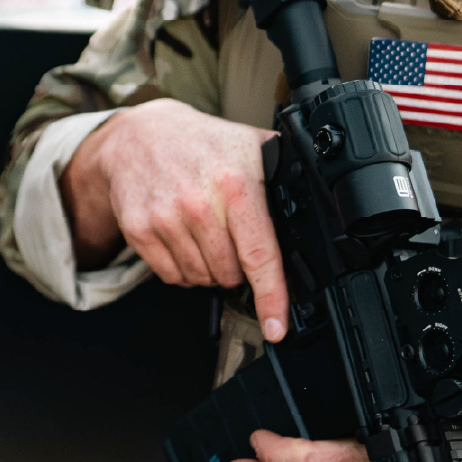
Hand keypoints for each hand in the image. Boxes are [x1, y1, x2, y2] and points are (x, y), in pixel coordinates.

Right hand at [60, 99, 287, 340]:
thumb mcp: (251, 146)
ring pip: (201, 278)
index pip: (259, 255)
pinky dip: (183, 269)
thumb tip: (323, 203)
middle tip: (230, 235)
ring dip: (209, 268)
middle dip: (236, 267)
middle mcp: (199, 204)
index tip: (277, 327)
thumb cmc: (203, 143)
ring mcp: (165, 218)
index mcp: (236, 185)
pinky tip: (184, 238)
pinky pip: (172, 276)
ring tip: (206, 232)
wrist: (139, 134)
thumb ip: (286, 174)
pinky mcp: (139, 230)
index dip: (271, 297)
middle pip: (229, 274)